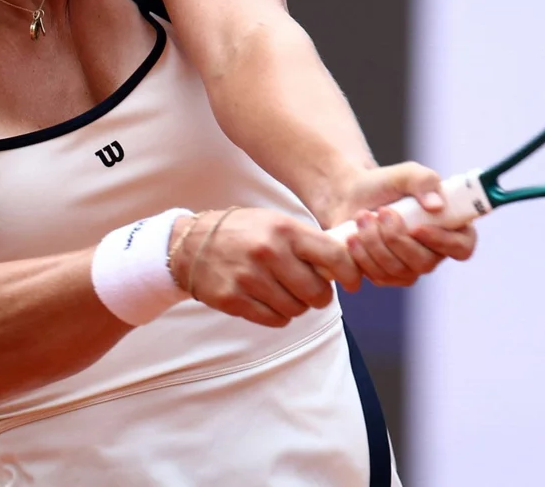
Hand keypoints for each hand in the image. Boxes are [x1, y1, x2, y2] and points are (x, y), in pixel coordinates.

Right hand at [170, 208, 361, 327]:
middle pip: (316, 292)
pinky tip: (269, 300)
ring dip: (297, 306)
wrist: (191, 243)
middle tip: (312, 291)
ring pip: (296, 309)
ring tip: (285, 292)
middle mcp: (268, 252)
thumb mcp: (277, 223)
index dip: (349, 273)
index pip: (333, 256)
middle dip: (320, 296)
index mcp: (285, 229)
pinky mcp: (233, 299)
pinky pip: (274, 319)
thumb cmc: (243, 232)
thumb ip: (308, 242)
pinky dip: (278, 315)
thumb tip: (344, 265)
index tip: (352, 283)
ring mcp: (249, 277)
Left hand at [327, 162, 478, 287]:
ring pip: (398, 271)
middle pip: (425, 263)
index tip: (417, 227)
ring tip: (361, 217)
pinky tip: (352, 236)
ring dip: (375, 243)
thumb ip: (424, 181)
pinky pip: (378, 276)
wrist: (352, 196)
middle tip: (380, 213)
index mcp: (450, 227)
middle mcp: (434, 252)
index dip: (443, 242)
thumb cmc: (385, 184)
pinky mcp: (387, 277)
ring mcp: (411, 268)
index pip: (462, 247)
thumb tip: (437, 206)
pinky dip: (362, 256)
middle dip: (397, 239)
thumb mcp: (406, 173)